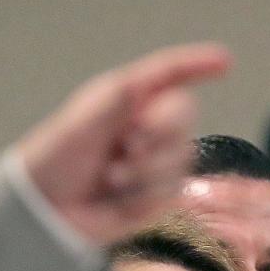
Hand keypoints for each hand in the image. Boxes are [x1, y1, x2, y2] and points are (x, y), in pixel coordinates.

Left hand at [19, 43, 231, 243]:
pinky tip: (117, 198)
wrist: (45, 209)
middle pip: (183, 113)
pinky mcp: (155, 195)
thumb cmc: (57, 156)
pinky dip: (144, 195)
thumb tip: (158, 79)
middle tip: (128, 143)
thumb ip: (125, 96)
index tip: (225, 61)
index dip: (196, 65)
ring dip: (145, 168)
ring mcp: (152, 160)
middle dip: (160, 129)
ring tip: (110, 176)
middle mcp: (143, 125)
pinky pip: (171, 190)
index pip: (168, 75)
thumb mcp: (87, 118)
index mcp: (125, 99)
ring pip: (180, 155)